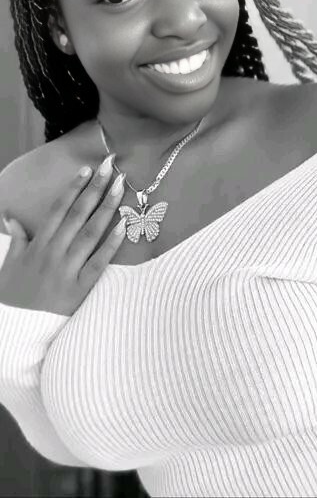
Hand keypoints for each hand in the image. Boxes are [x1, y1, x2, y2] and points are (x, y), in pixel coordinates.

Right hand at [0, 155, 126, 314]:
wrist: (15, 331)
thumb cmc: (13, 296)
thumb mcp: (9, 264)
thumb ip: (16, 239)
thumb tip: (12, 218)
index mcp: (39, 244)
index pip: (59, 209)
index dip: (74, 187)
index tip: (88, 170)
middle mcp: (54, 252)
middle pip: (79, 214)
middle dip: (96, 188)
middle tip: (112, 166)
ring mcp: (67, 270)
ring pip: (91, 233)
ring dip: (107, 208)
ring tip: (121, 187)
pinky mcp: (79, 289)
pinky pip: (98, 263)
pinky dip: (112, 244)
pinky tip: (124, 226)